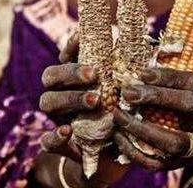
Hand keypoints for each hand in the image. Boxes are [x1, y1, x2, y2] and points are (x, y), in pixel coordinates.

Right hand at [38, 30, 128, 185]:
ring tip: (95, 100)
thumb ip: (128, 69)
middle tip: (95, 74)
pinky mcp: (60, 144)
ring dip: (70, 98)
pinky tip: (67, 131)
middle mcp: (61, 94)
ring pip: (47, 102)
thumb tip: (145, 42)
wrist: (113, 154)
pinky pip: (47, 140)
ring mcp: (57, 118)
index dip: (71, 46)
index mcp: (74, 79)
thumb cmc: (121, 113)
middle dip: (71, 72)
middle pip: (51, 76)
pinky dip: (54, 135)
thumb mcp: (126, 91)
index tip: (84, 38)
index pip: (64, 56)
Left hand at [112, 68, 192, 170]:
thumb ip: (171, 78)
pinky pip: (159, 161)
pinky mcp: (182, 163)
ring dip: (143, 129)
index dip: (169, 77)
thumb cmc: (190, 106)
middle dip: (158, 97)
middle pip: (189, 105)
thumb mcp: (190, 88)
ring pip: (175, 140)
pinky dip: (136, 150)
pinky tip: (119, 136)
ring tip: (119, 116)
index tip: (143, 73)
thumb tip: (141, 61)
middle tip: (128, 92)